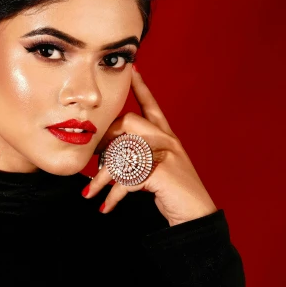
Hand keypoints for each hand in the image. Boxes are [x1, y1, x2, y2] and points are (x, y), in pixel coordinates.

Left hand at [83, 65, 218, 226]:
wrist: (196, 217)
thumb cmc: (174, 194)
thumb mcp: (155, 170)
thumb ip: (137, 157)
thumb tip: (105, 157)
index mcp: (167, 137)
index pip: (151, 106)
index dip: (141, 88)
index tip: (132, 70)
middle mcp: (167, 141)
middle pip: (127, 123)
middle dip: (104, 142)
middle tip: (91, 163)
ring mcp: (166, 155)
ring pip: (122, 153)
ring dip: (101, 177)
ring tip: (90, 192)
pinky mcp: (161, 172)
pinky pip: (127, 178)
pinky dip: (113, 195)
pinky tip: (105, 206)